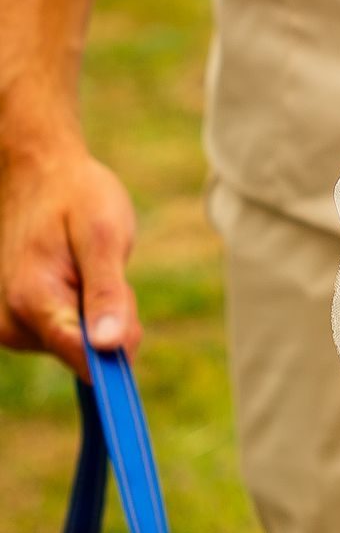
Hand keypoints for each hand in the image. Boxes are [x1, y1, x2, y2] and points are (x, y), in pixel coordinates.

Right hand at [0, 131, 141, 378]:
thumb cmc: (76, 198)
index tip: (134, 339)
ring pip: (80, 347)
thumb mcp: (104, 235)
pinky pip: (69, 337)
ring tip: (85, 266)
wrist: (38, 173)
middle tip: (104, 270)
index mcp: (33, 302)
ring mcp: (11, 328)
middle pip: (88, 354)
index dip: (117, 359)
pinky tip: (74, 277)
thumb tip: (109, 347)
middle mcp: (13, 324)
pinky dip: (82, 312)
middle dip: (111, 321)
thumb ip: (106, 294)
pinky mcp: (17, 325)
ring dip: (97, 314)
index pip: (83, 360)